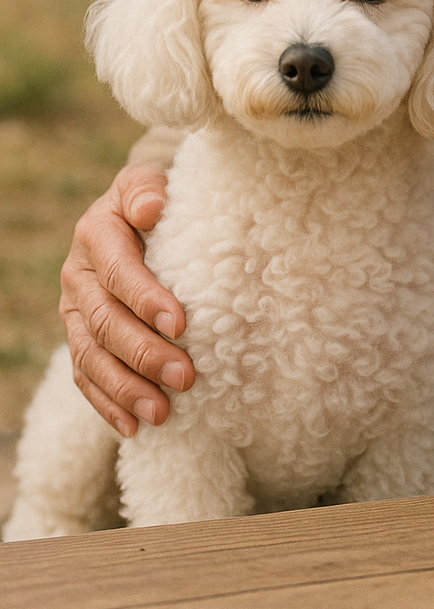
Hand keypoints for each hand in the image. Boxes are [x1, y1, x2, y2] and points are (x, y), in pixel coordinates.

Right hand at [59, 165, 194, 435]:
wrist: (134, 214)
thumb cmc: (152, 199)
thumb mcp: (148, 182)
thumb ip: (146, 189)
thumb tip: (150, 208)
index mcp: (95, 235)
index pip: (119, 271)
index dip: (146, 298)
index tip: (181, 322)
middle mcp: (77, 277)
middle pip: (105, 323)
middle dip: (144, 353)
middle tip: (185, 376)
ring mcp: (74, 312)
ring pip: (92, 358)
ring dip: (126, 389)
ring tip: (162, 412)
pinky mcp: (79, 340)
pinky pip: (86, 378)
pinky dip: (107, 405)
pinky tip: (132, 427)